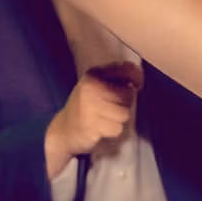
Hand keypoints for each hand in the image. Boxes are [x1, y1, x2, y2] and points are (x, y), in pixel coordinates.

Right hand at [45, 61, 141, 175]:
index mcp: (94, 74)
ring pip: (124, 113)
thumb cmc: (86, 106)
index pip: (127, 69)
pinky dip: (112, 131)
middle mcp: (91, 88)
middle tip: (111, 107)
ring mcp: (89, 107)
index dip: (137, 78)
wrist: (63, 130)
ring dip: (119, 119)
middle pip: (128, 95)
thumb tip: (137, 79)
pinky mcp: (90, 126)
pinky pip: (117, 128)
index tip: (137, 85)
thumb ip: (116, 78)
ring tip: (106, 118)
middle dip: (125, 103)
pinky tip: (101, 128)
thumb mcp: (97, 85)